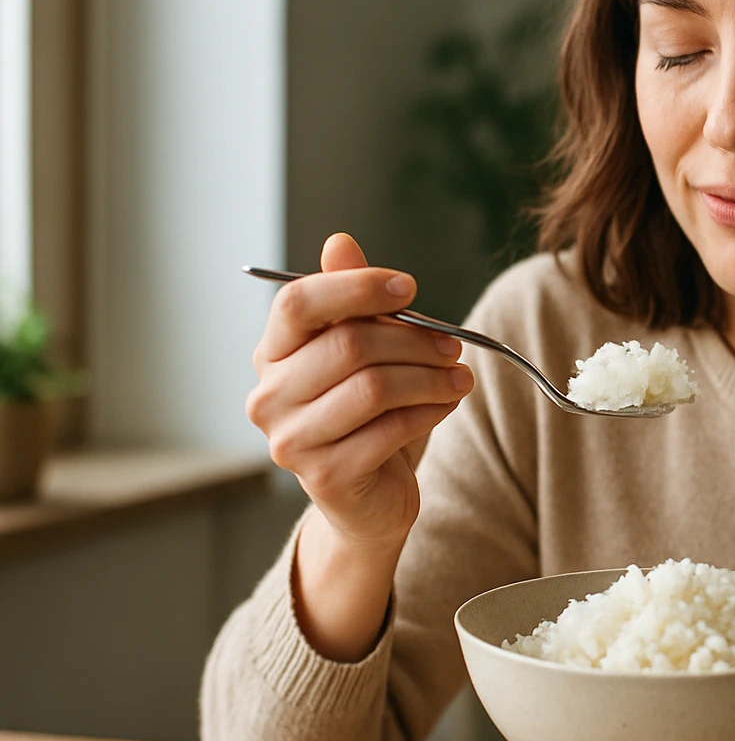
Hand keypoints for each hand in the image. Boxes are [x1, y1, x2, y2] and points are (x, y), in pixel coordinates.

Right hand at [245, 233, 473, 551]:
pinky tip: (446, 404)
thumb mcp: (366, 351)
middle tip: (454, 346)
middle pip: (349, 344)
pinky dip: (430, 411)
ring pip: (373, 387)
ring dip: (430, 378)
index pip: (299, 303)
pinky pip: (390, 429)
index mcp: (272, 353)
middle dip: (414, 341)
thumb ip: (352, 300)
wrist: (370, 498)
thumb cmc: (368, 416)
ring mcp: (290, 440)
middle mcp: (268, 396)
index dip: (357, 287)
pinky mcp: (324, 476)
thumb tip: (340, 242)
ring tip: (460, 378)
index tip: (409, 288)